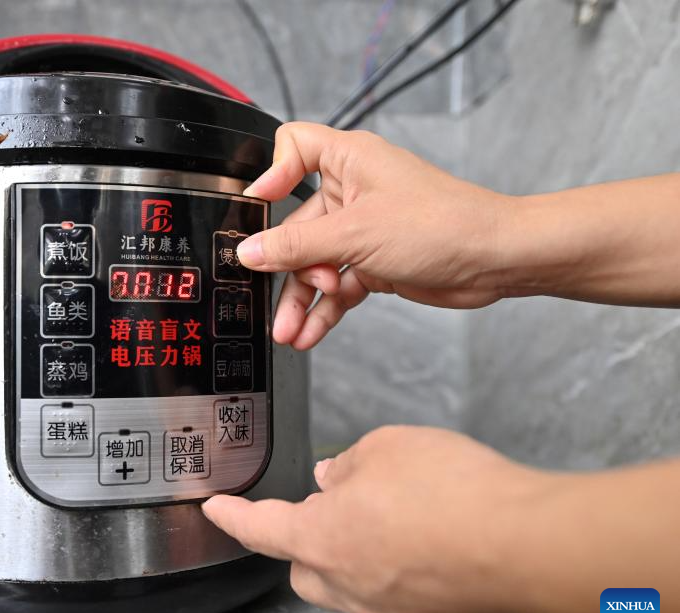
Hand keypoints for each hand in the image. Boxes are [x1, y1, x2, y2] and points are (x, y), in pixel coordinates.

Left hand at [202, 426, 554, 612]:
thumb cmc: (457, 497)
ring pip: (352, 584)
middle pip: (303, 568)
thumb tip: (337, 478)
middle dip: (305, 540)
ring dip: (358, 552)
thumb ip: (351, 464)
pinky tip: (433, 539)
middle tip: (331, 507)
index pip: (259, 528)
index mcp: (321, 538)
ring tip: (397, 515)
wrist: (530, 550)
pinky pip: (399, 594)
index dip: (233, 516)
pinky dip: (402, 568)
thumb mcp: (388, 448)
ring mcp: (391, 611)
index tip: (215, 510)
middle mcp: (349, 585)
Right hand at [241, 122, 518, 349]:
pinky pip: (337, 285)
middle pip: (296, 225)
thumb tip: (251, 251)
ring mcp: (363, 228)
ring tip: (290, 331)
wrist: (494, 260)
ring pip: (314, 263)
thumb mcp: (355, 234)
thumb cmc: (442, 224)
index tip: (258, 208)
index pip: (294, 147)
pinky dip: (324, 309)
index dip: (272, 174)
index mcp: (349, 160)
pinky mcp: (374, 261)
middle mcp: (353, 191)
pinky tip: (310, 332)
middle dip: (288, 267)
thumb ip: (296, 247)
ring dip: (302, 298)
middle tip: (278, 299)